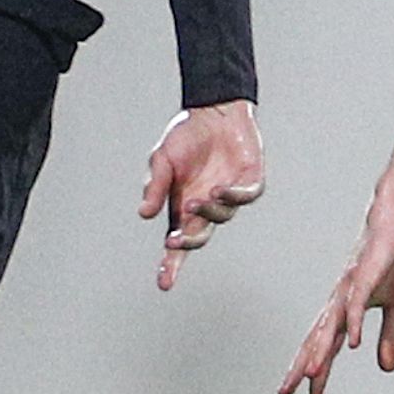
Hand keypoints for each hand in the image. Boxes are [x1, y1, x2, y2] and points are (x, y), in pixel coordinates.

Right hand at [138, 100, 265, 290]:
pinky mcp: (250, 182)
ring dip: (207, 212)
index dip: (171, 264)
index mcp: (183, 206)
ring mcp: (229, 196)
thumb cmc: (186, 136)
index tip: (164, 284)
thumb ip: (155, 187)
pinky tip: (219, 189)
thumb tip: (143, 214)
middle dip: (187, 243)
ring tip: (195, 199)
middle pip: (199, 237)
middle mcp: (207, 206)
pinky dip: (233, 197)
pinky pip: (245, 197)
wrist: (214, 110)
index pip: (177, 241)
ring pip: (221, 216)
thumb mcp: (162, 161)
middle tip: (174, 243)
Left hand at [279, 213, 393, 393]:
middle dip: (302, 368)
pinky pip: (358, 305)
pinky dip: (354, 324)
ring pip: (331, 326)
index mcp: (345, 311)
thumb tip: (386, 368)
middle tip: (285, 393)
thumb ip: (390, 337)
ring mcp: (350, 290)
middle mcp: (340, 302)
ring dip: (321, 350)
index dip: (317, 373)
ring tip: (312, 375)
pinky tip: (352, 344)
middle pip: (317, 340)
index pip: (326, 347)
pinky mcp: (365, 277)